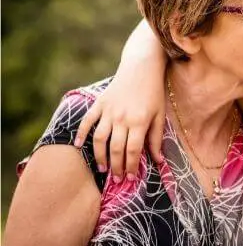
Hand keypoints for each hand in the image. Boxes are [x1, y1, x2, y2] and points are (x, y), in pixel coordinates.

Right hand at [74, 20, 167, 181]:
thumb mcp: (160, 115)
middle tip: (116, 179)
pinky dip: (81, 134)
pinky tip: (79, 146)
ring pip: (100, 139)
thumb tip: (158, 160)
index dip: (131, 166)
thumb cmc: (153, 92)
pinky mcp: (99, 103)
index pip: (132, 151)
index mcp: (139, 121)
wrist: (141, 67)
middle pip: (116, 149)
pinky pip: (87, 121)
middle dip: (116, 167)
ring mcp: (109, 110)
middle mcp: (122, 118)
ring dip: (100, 156)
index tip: (131, 178)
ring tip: (102, 169)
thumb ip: (157, 138)